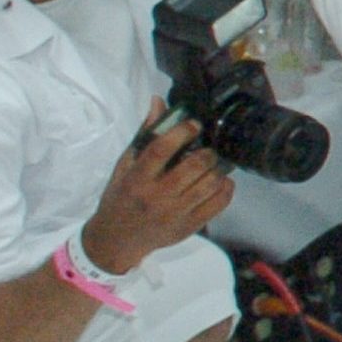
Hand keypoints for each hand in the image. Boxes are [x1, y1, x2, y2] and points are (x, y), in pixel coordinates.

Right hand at [81, 104, 233, 275]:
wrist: (116, 240)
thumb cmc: (120, 197)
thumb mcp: (124, 166)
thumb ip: (144, 135)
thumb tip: (159, 102)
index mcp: (137, 179)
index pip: (161, 150)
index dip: (182, 132)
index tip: (194, 124)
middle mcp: (157, 196)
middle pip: (194, 166)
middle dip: (207, 151)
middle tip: (208, 147)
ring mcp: (175, 214)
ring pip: (211, 183)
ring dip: (218, 168)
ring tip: (213, 163)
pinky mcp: (189, 227)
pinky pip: (219, 203)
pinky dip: (226, 188)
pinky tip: (219, 181)